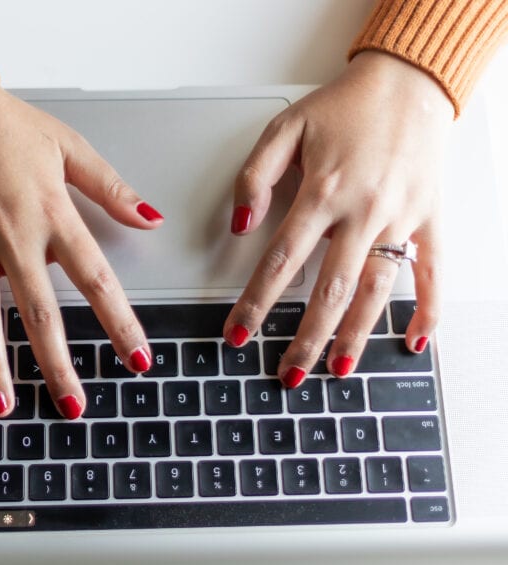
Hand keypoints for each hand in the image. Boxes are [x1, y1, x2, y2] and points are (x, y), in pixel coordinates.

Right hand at [0, 78, 162, 417]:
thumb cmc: (5, 125)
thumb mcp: (69, 147)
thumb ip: (111, 189)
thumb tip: (150, 219)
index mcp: (52, 213)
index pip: (95, 279)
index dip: (119, 323)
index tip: (137, 359)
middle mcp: (12, 236)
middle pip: (40, 313)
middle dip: (57, 365)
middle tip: (72, 407)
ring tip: (4, 407)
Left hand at [223, 51, 453, 385]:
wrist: (409, 84)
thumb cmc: (345, 107)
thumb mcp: (285, 128)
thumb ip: (254, 177)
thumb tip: (240, 225)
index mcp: (323, 192)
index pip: (281, 261)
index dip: (256, 302)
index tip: (238, 334)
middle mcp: (363, 212)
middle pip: (330, 289)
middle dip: (306, 337)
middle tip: (288, 374)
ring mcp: (400, 219)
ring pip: (376, 289)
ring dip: (356, 334)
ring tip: (337, 370)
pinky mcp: (429, 219)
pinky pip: (431, 272)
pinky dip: (426, 309)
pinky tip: (413, 342)